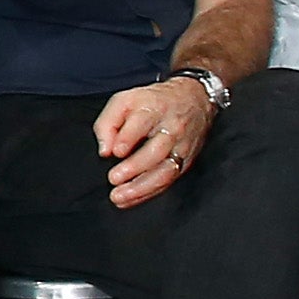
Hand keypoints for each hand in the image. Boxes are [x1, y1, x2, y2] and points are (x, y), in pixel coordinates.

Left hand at [93, 77, 211, 208]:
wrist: (193, 99)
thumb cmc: (153, 102)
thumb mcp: (125, 101)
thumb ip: (108, 123)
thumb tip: (105, 151)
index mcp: (154, 108)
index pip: (142, 122)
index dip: (128, 137)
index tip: (116, 151)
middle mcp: (171, 129)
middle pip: (156, 151)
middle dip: (134, 167)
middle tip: (113, 178)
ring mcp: (182, 147)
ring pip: (165, 171)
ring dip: (141, 188)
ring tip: (119, 197)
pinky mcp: (187, 161)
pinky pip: (169, 180)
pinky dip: (149, 192)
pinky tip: (132, 198)